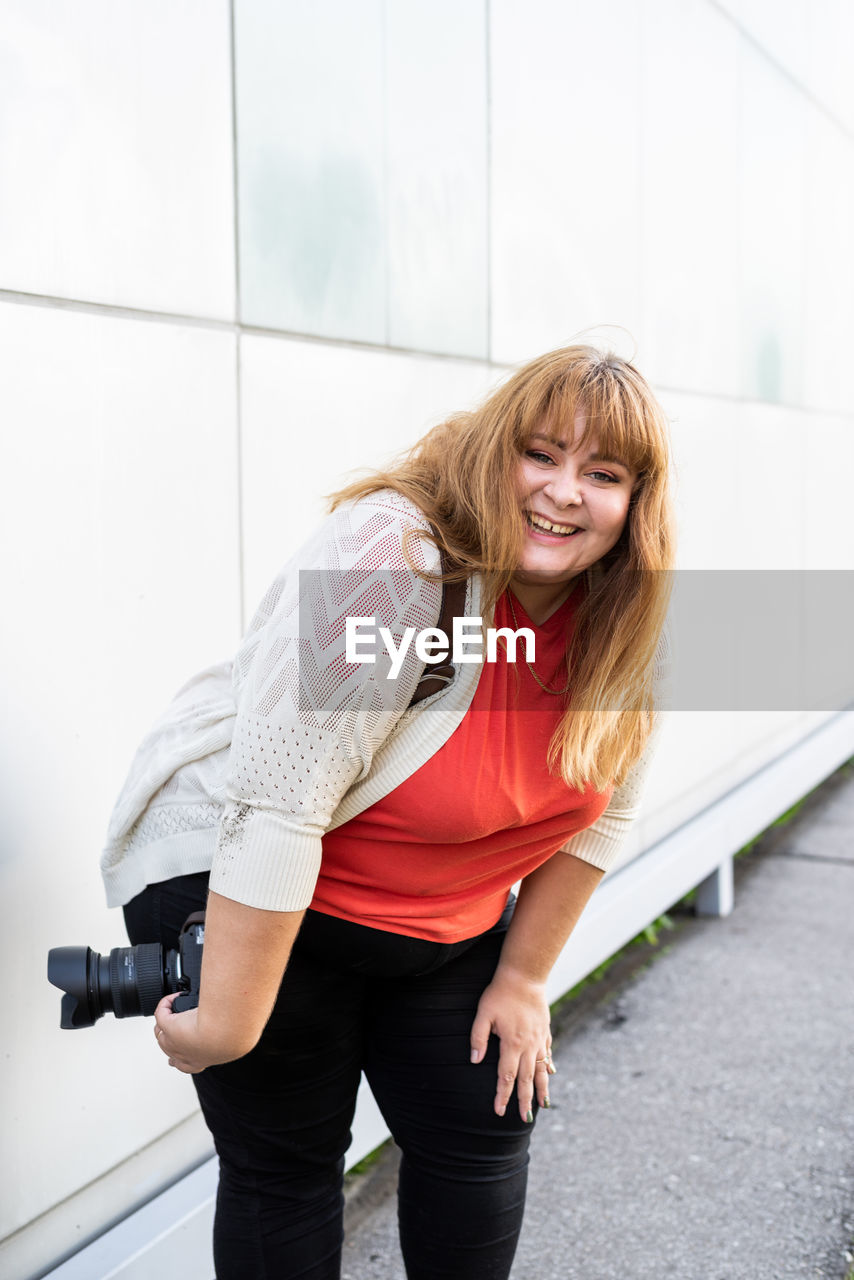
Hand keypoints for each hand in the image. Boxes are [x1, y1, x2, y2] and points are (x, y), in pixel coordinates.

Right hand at [152, 993, 235, 1074]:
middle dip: (170, 1035)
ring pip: (161, 1031)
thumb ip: (225, 1032)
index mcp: (199, 1062)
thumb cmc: (230, 1037)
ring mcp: (172, 1042)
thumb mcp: (229, 1038)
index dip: (179, 1058)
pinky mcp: (168, 1026)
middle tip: (179, 1019)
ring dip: (168, 1018)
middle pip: (168, 1047)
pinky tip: (178, 996)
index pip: (184, 1065)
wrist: (223, 1034)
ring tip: (179, 1006)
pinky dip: (167, 1003)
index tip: (182, 1048)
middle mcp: (183, 1055)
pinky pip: (160, 1013)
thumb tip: (229, 1022)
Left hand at [469, 966, 555, 1121]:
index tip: (499, 1111)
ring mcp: (539, 1039)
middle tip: (524, 1118)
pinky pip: (548, 1053)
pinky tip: (551, 1074)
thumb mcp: (483, 1013)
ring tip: (542, 1105)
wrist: (525, 975)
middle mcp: (529, 1045)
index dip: (502, 1095)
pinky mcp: (545, 1030)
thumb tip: (475, 1061)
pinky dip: (549, 1066)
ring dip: (541, 1089)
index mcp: (512, 1044)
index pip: (506, 1077)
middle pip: (526, 1079)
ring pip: (541, 1069)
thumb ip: (478, 1038)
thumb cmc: (500, 993)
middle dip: (524, 1100)